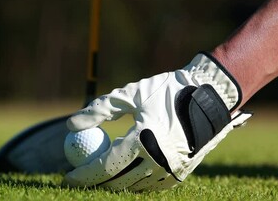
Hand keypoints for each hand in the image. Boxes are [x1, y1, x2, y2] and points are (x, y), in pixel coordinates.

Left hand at [64, 53, 251, 190]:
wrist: (210, 96)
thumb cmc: (166, 91)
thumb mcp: (129, 95)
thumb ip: (98, 110)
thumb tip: (70, 126)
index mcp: (143, 140)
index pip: (105, 166)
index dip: (83, 174)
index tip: (67, 176)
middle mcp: (159, 160)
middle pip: (117, 182)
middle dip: (95, 182)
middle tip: (81, 177)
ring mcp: (172, 170)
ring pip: (134, 187)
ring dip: (114, 184)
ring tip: (99, 176)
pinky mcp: (181, 173)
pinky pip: (152, 186)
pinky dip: (135, 183)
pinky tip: (125, 176)